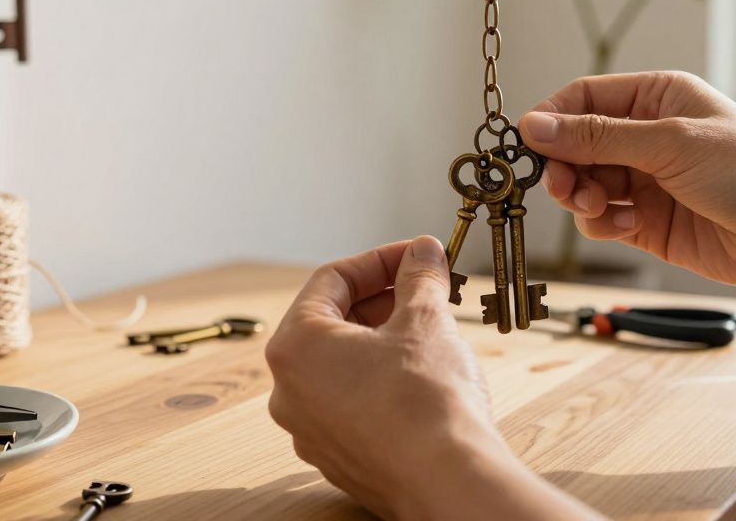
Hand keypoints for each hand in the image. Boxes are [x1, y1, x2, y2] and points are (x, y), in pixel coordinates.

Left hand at [267, 237, 603, 519]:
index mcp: (295, 347)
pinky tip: (424, 376)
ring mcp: (311, 430)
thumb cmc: (426, 401)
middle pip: (333, 323)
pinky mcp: (339, 458)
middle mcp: (290, 391)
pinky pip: (354, 404)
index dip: (380, 260)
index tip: (417, 254)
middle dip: (383, 299)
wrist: (446, 482)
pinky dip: (382, 380)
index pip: (331, 280)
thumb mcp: (426, 319)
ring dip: (384, 338)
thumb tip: (423, 253)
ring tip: (431, 328)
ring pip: (344, 366)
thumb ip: (419, 277)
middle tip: (427, 286)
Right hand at [520, 71, 735, 289]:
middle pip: (575, 145)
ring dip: (580, 197)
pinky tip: (629, 224)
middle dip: (563, 166)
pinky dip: (603, 222)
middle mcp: (647, 136)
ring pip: (583, 184)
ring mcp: (646, 181)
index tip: (527, 145)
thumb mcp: (669, 142)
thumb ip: (597, 137)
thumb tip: (535, 126)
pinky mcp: (647, 223)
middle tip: (564, 186)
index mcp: (656, 97)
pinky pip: (602, 219)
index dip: (551, 120)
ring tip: (601, 206)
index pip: (582, 99)